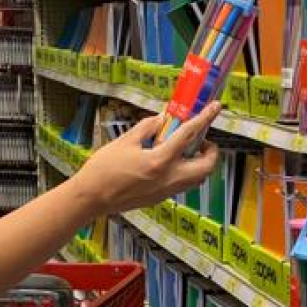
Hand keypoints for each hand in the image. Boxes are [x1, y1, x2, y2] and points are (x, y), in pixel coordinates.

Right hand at [73, 103, 220, 214]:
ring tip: (187, 150)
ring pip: (197, 179)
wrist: (91, 198)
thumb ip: (147, 128)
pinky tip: (170, 162)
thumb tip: (161, 119)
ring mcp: (165, 192)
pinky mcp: (159, 199)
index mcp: (159, 161)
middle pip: (206, 167)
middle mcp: (168, 179)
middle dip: (211, 151)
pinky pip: (182, 185)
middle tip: (202, 140)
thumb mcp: (125, 141)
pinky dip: (185, 172)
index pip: (189, 136)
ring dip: (199, 163)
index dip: (204, 119)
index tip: (215, 108)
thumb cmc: (103, 170)